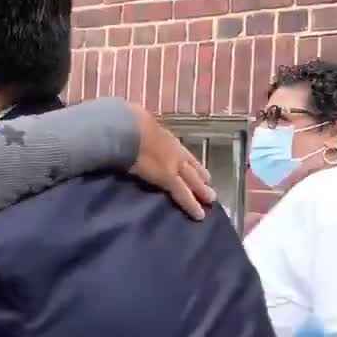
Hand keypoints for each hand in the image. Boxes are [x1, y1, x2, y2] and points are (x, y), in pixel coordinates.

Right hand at [126, 104, 216, 219]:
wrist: (126, 128)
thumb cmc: (126, 122)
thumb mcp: (135, 121)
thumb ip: (137, 127)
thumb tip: (128, 124)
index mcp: (164, 137)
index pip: (181, 152)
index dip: (190, 162)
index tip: (199, 170)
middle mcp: (173, 151)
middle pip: (191, 166)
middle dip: (201, 177)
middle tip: (210, 186)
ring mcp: (173, 164)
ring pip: (192, 180)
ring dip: (201, 190)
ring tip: (210, 199)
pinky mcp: (168, 178)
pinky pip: (182, 194)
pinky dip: (191, 205)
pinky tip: (199, 215)